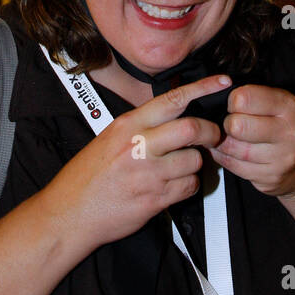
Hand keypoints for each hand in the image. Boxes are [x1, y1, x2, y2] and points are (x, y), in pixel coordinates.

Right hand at [47, 74, 229, 246]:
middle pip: (192, 128)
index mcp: (128, 125)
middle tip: (212, 136)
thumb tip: (176, 114)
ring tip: (178, 168)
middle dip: (210, 132)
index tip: (223, 82)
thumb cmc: (87, 176)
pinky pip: (189, 187)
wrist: (70, 212)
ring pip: (194, 161)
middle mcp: (139, 145)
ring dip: (195, 164)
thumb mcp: (110, 138)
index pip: (173, 99)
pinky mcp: (155, 199)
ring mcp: (148, 174)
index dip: (203, 88)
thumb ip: (142, 125)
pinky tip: (172, 186)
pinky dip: (188, 186)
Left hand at [209, 84, 294, 197]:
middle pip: (237, 125)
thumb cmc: (285, 130)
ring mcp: (281, 157)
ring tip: (229, 138)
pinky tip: (230, 152)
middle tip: (232, 124)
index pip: (244, 98)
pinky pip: (232, 165)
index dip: (232, 101)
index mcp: (288, 106)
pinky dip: (224, 157)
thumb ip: (253, 97)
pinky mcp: (270, 177)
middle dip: (227, 124)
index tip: (234, 105)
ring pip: (232, 148)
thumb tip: (218, 94)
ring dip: (223, 143)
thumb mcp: (278, 104)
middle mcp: (288, 131)